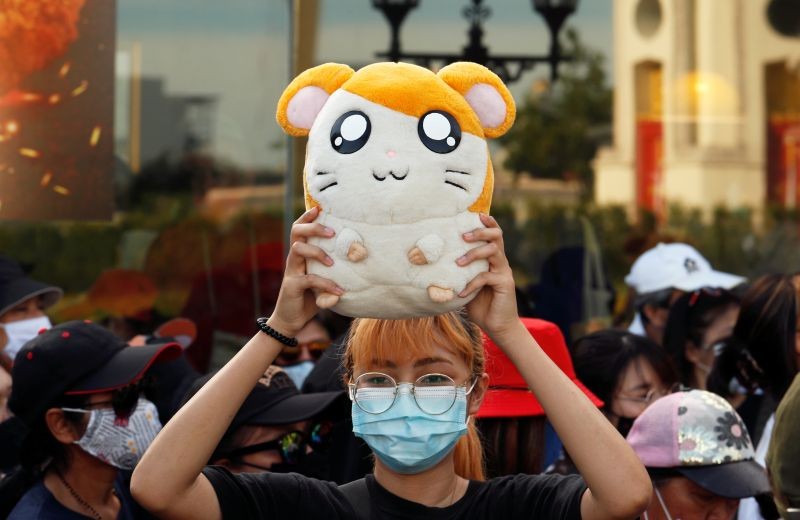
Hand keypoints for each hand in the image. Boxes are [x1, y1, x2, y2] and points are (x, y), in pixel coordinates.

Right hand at [270, 207, 342, 335]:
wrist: (291, 320)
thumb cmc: (310, 297)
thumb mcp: (322, 280)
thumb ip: (334, 271)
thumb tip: (360, 261)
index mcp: (300, 254)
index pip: (299, 229)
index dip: (307, 217)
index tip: (319, 208)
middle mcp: (294, 259)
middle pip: (296, 232)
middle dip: (313, 227)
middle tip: (332, 232)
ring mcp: (291, 271)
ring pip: (298, 249)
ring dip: (317, 251)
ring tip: (332, 262)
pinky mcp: (292, 286)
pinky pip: (309, 279)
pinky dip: (326, 284)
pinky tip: (339, 292)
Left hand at [458, 214, 519, 339]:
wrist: (498, 326)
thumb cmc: (480, 305)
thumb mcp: (466, 286)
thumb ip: (458, 275)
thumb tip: (433, 268)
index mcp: (492, 259)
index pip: (494, 234)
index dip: (487, 222)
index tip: (475, 214)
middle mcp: (500, 261)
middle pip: (496, 236)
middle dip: (480, 231)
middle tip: (463, 236)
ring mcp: (503, 272)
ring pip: (493, 251)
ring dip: (474, 253)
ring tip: (458, 262)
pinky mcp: (504, 283)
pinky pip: (486, 277)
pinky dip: (472, 284)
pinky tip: (462, 293)